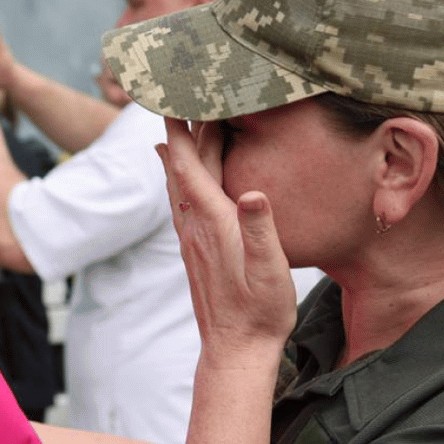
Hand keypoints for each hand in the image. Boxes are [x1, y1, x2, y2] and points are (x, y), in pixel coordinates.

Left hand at [157, 118, 295, 364]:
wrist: (235, 350)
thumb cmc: (260, 310)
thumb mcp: (271, 269)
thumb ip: (260, 229)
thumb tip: (253, 193)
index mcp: (213, 222)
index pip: (189, 166)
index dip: (180, 131)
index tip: (172, 98)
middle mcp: (195, 226)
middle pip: (183, 167)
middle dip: (183, 129)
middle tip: (182, 93)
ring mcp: (192, 238)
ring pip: (178, 183)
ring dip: (176, 150)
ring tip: (174, 122)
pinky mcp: (195, 250)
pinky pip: (181, 201)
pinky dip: (177, 177)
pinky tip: (175, 174)